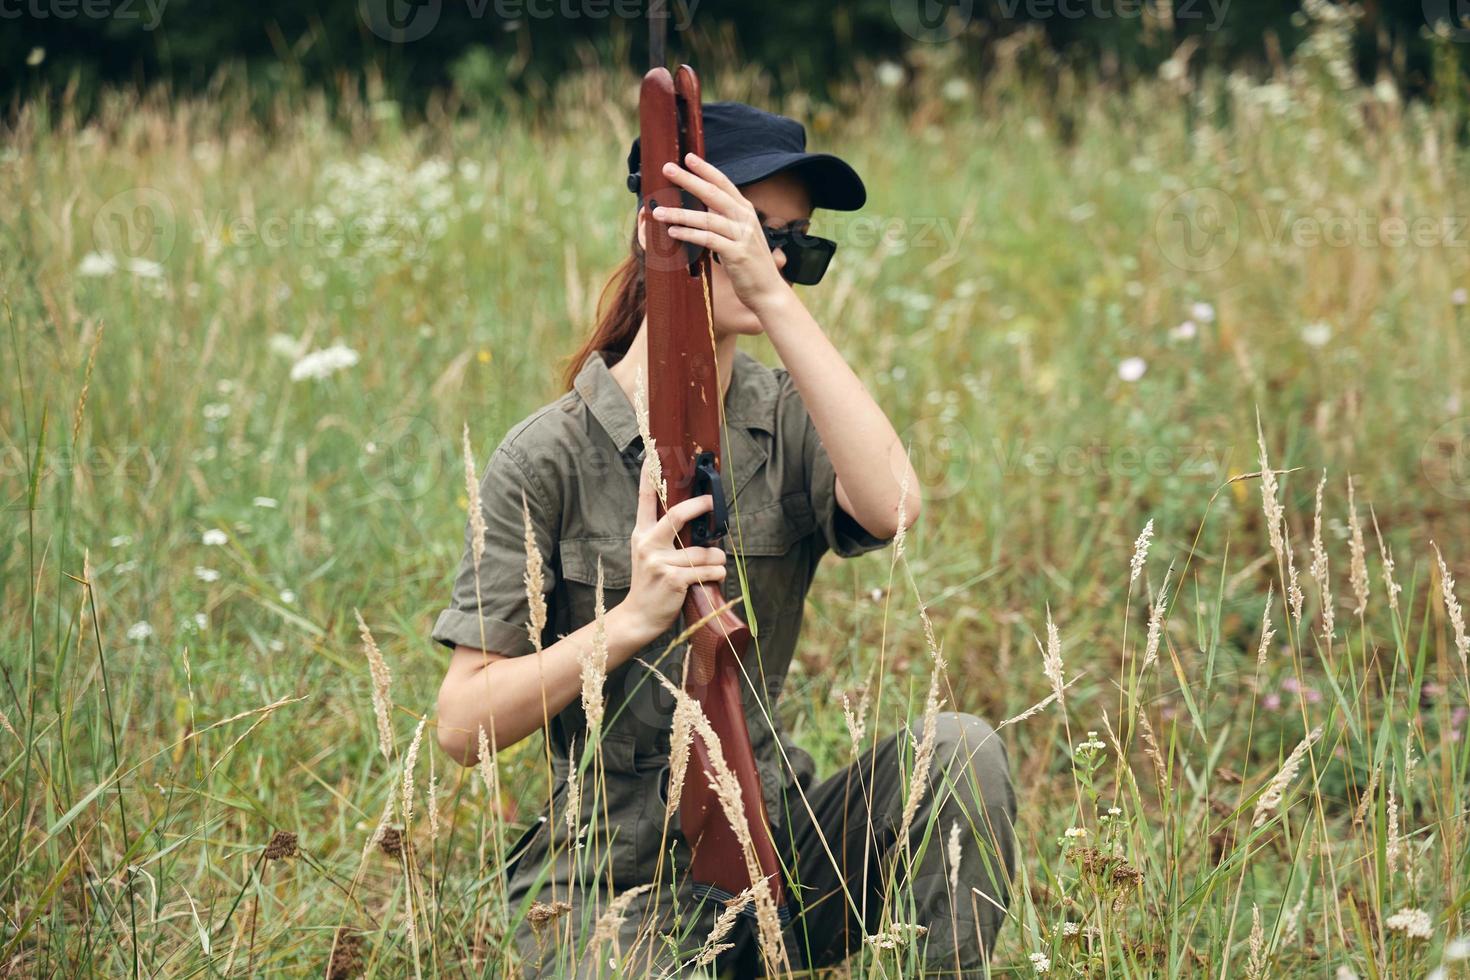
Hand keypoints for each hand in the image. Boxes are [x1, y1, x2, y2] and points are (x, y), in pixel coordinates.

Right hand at [616, 453, 726, 646]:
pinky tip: (714, 578)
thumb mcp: (649, 555)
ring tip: (717, 563)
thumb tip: (698, 521)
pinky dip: (717, 574)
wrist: (639, 617)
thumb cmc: (651, 583)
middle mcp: (647, 544)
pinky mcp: (673, 580)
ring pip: (703, 551)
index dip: (648, 477)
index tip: (653, 455)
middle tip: (712, 502)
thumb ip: (666, 537)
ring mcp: (659, 562)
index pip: (644, 500)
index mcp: (641, 534)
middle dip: (700, 506)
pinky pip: (707, 571)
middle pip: (677, 515)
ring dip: (717, 557)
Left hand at [651, 152, 790, 315]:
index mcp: (746, 211)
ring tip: (658, 211)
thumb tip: (702, 209)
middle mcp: (745, 219)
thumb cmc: (750, 265)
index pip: (724, 183)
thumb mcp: (740, 236)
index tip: (688, 157)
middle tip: (667, 168)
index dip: (706, 169)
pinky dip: (689, 235)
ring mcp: (742, 236)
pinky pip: (708, 240)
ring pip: (706, 218)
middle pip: (712, 194)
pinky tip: (673, 232)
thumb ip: (725, 220)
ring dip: (680, 213)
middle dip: (688, 180)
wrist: (768, 292)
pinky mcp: (737, 254)